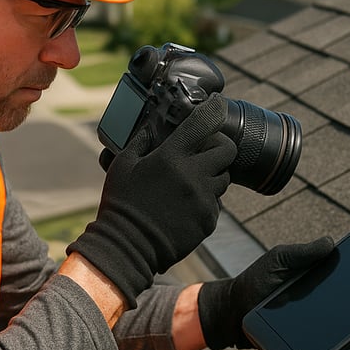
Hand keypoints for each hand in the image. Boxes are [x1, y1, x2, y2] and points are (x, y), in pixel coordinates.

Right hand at [68, 94, 236, 306]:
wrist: (127, 246)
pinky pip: (216, 204)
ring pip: (224, 178)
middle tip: (209, 151)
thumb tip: (149, 126)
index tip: (219, 103)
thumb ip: (139, 141)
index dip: (215, 109)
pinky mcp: (208, 220)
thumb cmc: (122, 205)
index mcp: (170, 157)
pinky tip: (186, 206)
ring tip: (193, 182)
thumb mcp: (122, 166)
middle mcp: (192, 175)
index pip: (202, 123)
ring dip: (214, 176)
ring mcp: (203, 199)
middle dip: (221, 147)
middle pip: (227, 150)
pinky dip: (206, 202)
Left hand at [197, 237, 334, 349]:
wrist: (235, 314)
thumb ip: (301, 252)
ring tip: (347, 316)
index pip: (339, 268)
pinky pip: (324, 335)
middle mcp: (317, 292)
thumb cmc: (255, 282)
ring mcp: (314, 314)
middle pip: (343, 293)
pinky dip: (329, 334)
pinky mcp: (308, 334)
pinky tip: (333, 334)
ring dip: (342, 316)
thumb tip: (330, 242)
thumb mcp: (277, 260)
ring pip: (336, 315)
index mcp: (312, 271)